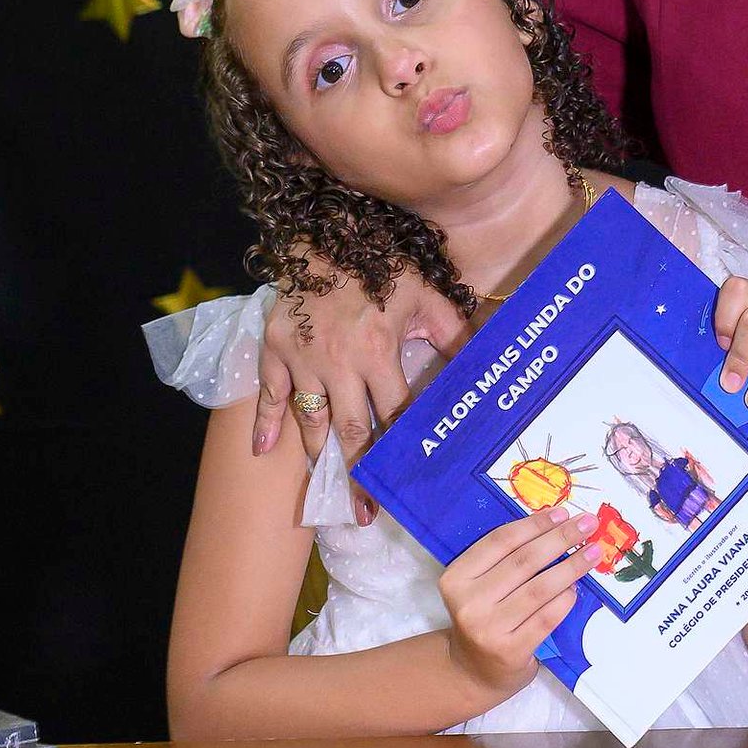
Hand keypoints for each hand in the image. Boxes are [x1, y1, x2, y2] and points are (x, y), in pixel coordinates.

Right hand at [257, 267, 466, 522]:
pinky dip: (266, 424)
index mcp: (378, 351)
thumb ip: (453, 334)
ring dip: (320, 459)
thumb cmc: (380, 265)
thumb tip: (482, 367)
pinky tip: (264, 454)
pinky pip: (270, 394)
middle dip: (361, 476)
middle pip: (353, 431)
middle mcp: (338, 362)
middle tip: (365, 514)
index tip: (407, 483)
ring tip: (328, 495)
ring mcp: (302, 359)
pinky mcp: (275, 349)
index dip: (402, 451)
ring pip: (312, 421)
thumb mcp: (425, 296)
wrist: (323, 232)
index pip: (396, 413)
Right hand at [441, 507, 601, 699]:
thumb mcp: (480, 586)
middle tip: (587, 525)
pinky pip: (547, 617)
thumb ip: (506, 560)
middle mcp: (469, 602)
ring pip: (539, 588)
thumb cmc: (484, 619)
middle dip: (560, 538)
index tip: (563, 512)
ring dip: (571, 567)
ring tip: (592, 552)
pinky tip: (577, 587)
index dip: (535, 524)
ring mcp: (489, 629)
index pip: (500, 541)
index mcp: (456, 578)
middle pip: (524, 561)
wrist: (472, 671)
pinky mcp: (511, 651)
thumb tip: (555, 525)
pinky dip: (566, 599)